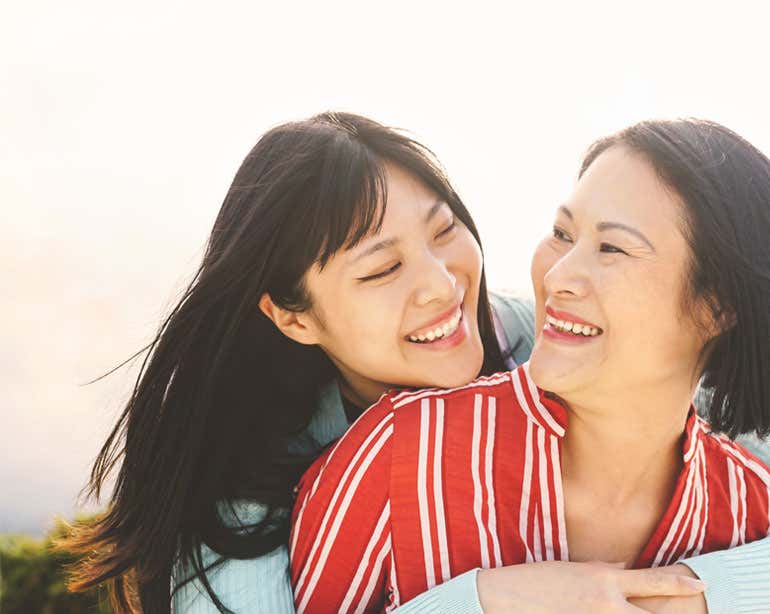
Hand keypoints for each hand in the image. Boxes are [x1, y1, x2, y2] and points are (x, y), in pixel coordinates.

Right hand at [476, 561, 705, 613]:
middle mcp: (607, 604)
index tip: (700, 584)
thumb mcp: (574, 568)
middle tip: (691, 610)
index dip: (680, 584)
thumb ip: (603, 570)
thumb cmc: (538, 579)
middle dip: (672, 612)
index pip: (653, 582)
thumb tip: (625, 569)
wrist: (507, 598)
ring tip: (631, 609)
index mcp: (605, 580)